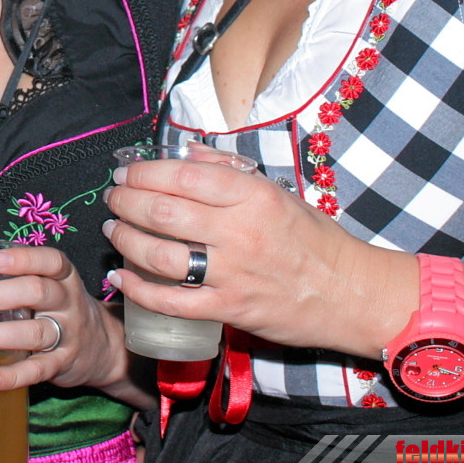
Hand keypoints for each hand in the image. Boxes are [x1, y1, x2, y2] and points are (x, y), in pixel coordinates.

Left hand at [0, 247, 131, 395]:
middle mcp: (67, 301)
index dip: (24, 259)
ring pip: (35, 332)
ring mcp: (67, 334)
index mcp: (59, 274)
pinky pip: (39, 370)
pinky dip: (14, 375)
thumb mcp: (22, 284)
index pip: (49, 260)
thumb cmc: (47, 305)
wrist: (99, 346)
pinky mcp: (63, 364)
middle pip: (37, 292)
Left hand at [102, 157, 411, 358]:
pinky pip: (172, 301)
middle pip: (164, 212)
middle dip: (126, 202)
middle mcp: (240, 232)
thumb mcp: (278, 193)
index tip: (125, 172)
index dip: (144, 172)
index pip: (183, 175)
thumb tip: (185, 152)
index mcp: (252, 196)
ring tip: (113, 230)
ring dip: (126, 240)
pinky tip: (120, 278)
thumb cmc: (314, 240)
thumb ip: (229, 171)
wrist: (351, 292)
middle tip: (112, 197)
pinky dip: (139, 290)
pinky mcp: (230, 310)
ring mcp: (233, 274)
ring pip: (161, 256)